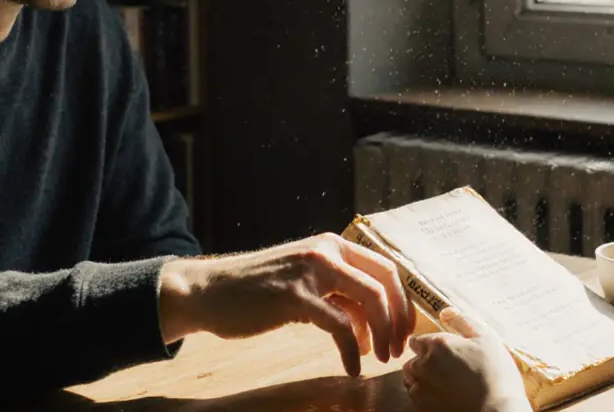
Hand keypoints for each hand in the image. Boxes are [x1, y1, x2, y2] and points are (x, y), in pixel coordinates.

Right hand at [157, 233, 415, 376]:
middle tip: (398, 348)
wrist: (209, 291)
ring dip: (382, 334)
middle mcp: (327, 250)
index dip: (402, 301)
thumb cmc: (257, 292)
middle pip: (385, 281)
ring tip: (380, 358)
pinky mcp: (295, 297)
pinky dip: (353, 350)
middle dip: (399, 318)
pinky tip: (352, 366)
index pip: (386, 268)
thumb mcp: (306, 285)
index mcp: (332, 245)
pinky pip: (340, 326)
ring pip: (369, 299)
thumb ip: (338, 296)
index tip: (403, 330)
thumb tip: (371, 325)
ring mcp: (311, 271)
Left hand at [403, 308, 530, 411]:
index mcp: (437, 345)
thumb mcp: (486, 339)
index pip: (416, 340)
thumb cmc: (496, 374)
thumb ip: (463, 322)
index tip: (440, 350)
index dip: (427, 344)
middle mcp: (423, 366)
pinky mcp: (423, 409)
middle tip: (445, 369)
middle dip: (422, 362)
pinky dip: (425, 397)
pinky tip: (444, 397)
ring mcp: (421, 389)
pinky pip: (416, 399)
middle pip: (411, 361)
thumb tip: (445, 312)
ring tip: (443, 384)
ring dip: (421, 380)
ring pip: (411, 381)